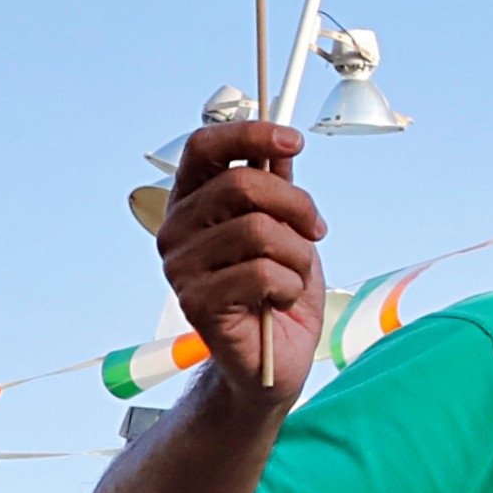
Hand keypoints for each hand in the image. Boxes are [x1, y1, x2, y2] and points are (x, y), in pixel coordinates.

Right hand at [158, 119, 326, 395]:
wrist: (273, 359)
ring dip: (297, 255)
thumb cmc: (277, 291)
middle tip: (317, 229)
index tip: (293, 140)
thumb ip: (278, 187)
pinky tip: (279, 302)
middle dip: (296, 204)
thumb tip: (282, 142)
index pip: (202, 147)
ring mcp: (180, 266)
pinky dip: (289, 287)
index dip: (248, 133)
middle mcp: (175, 229)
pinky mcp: (195, 302)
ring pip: (259, 230)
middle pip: (242, 183)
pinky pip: (262, 273)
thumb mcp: (286, 229)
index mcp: (191, 202)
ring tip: (293, 276)